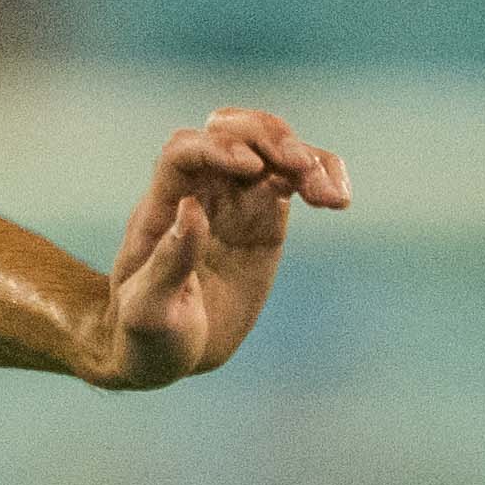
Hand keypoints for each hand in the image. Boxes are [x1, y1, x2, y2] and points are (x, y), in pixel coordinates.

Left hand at [94, 106, 351, 388]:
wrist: (167, 352)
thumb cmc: (145, 335)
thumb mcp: (149, 311)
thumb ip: (169, 263)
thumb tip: (192, 209)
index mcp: (161, 205)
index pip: (185, 151)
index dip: (218, 148)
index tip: (250, 167)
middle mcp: (199, 191)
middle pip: (232, 132)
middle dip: (267, 139)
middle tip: (298, 169)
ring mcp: (235, 201)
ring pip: (271, 149)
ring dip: (303, 157)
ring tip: (329, 196)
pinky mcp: (266, 218)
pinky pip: (296, 180)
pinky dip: (321, 178)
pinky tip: (339, 199)